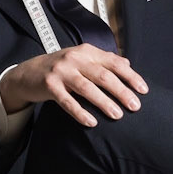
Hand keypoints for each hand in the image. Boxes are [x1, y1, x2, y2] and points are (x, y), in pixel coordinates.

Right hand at [0, 45, 148, 128]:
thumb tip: (127, 64)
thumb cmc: (61, 67)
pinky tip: (91, 122)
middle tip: (135, 106)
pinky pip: (67, 102)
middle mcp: (75, 58)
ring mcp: (61, 71)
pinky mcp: (49, 85)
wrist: (29, 72)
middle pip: (103, 76)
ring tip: (117, 115)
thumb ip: (103, 61)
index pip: (114, 63)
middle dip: (121, 92)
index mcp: (87, 51)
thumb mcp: (82, 59)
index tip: (143, 90)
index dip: (130, 76)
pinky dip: (80, 112)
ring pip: (87, 88)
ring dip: (104, 102)